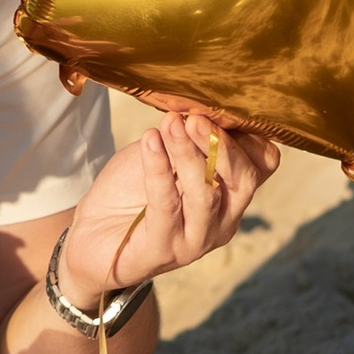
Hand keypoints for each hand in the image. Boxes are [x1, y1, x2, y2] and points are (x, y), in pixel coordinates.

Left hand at [58, 107, 279, 304]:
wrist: (91, 237)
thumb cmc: (131, 192)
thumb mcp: (164, 155)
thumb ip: (184, 135)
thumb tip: (193, 103)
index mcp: (232, 194)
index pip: (263, 162)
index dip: (246, 132)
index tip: (218, 103)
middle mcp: (224, 219)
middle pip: (246, 180)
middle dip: (222, 144)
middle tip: (195, 117)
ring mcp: (196, 239)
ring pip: (206, 193)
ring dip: (188, 154)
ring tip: (169, 123)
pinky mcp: (163, 250)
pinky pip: (167, 205)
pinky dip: (158, 171)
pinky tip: (149, 143)